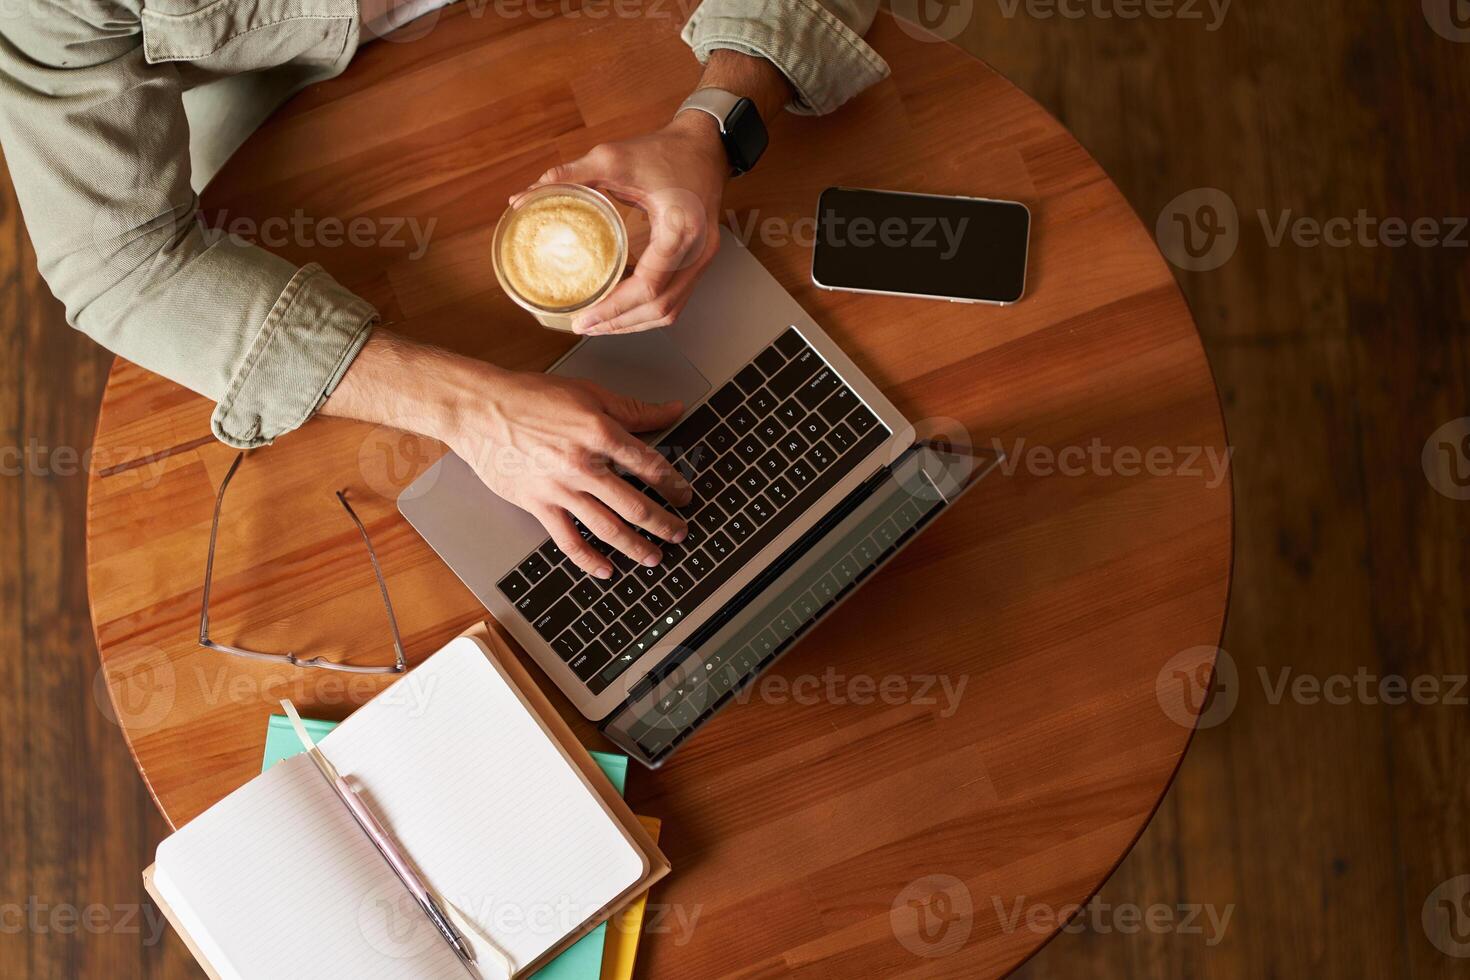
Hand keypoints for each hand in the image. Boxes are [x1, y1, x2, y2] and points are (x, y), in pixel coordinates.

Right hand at [440, 366, 694, 576]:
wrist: (480, 410)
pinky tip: (606, 570)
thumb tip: (674, 410)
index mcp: (600, 432)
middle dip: (664, 523)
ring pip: (608, 528)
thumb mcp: (588, 392)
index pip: (650, 466)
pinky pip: (569, 541)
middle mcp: (584, 465)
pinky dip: (590, 560)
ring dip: (637, 547)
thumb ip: (634, 409)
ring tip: (655, 557)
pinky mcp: (538, 505)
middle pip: (635, 505)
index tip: (684, 495)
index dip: (673, 485)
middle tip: (679, 532)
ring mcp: (560, 489)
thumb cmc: (531, 397)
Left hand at [521, 111, 728, 335]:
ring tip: (601, 325)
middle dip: (620, 323)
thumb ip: (569, 176)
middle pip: (660, 307)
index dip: (614, 308)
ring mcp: (703, 259)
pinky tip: (624, 311)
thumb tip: (524, 197)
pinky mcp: (700, 261)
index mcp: (680, 228)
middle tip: (584, 326)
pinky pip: (676, 299)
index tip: (585, 316)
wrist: (704, 147)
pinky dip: (648, 311)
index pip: (648, 285)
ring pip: (670, 310)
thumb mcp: (613, 158)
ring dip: (635, 323)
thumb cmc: (665, 151)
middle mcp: (698, 250)